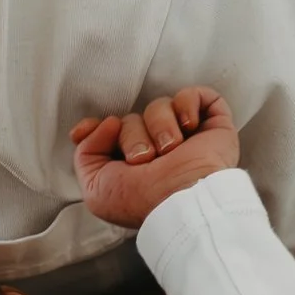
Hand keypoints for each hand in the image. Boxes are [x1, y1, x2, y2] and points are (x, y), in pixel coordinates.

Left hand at [71, 88, 239, 229]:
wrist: (182, 199)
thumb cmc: (141, 200)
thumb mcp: (96, 187)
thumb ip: (86, 153)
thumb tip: (110, 122)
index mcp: (132, 165)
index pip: (110, 133)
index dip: (96, 128)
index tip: (83, 131)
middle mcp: (157, 149)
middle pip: (131, 119)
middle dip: (132, 136)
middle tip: (144, 159)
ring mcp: (186, 137)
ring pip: (159, 106)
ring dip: (159, 126)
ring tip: (170, 150)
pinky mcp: (211, 125)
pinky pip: (193, 94)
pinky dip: (187, 104)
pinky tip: (189, 126)